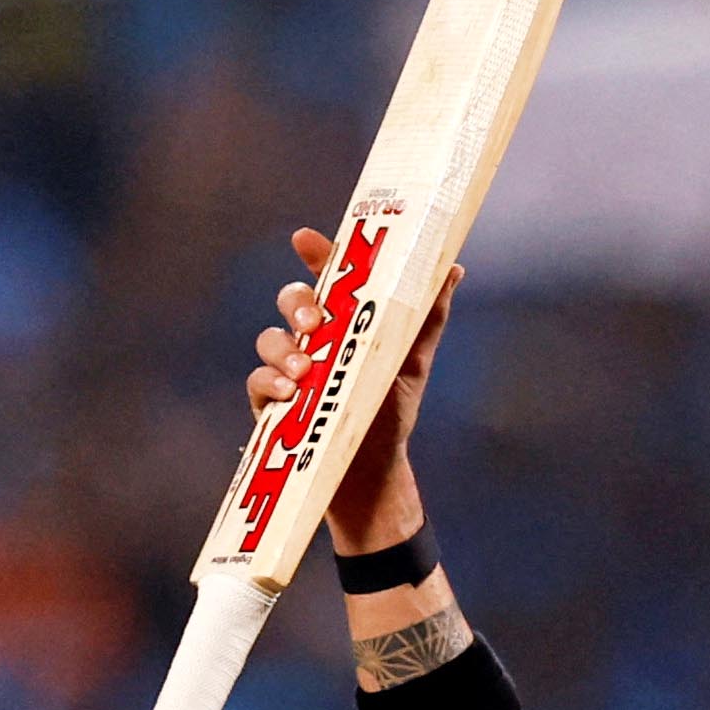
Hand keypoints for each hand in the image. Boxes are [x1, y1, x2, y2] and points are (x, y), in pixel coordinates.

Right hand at [247, 227, 464, 555]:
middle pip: (291, 301)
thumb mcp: (413, 362)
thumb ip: (427, 316)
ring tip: (304, 373)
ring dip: (284, 350)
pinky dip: (269, 383)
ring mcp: (288, 370)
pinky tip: (289, 394)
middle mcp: (313, 339)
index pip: (327, 278)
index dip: (315, 254)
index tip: (304, 238)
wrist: (371, 471)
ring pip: (270, 339)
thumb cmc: (391, 412)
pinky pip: (258, 381)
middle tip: (314, 323)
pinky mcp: (269, 403)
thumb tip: (452, 269)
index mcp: (344, 320)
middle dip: (297, 304)